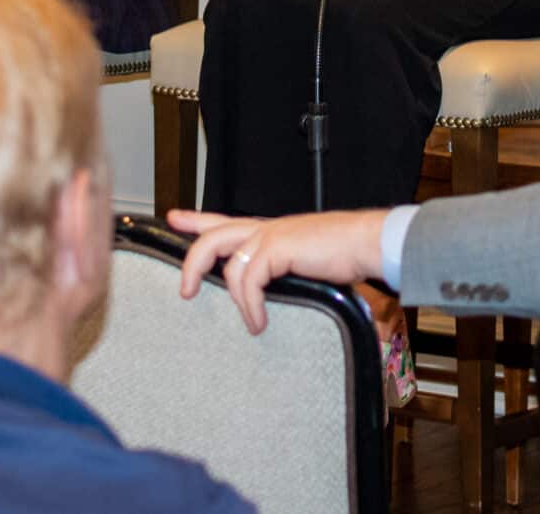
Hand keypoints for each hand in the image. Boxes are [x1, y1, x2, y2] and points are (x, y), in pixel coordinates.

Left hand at [169, 207, 390, 335]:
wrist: (366, 242)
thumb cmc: (343, 253)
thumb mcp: (304, 262)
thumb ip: (283, 274)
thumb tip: (271, 298)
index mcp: (269, 231)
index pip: (224, 221)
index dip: (196, 220)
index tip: (173, 218)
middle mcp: (265, 229)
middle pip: (213, 236)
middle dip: (191, 261)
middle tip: (184, 290)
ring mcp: (270, 235)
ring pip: (227, 260)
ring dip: (233, 298)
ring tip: (249, 322)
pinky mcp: (277, 247)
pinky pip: (249, 279)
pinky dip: (250, 304)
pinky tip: (259, 321)